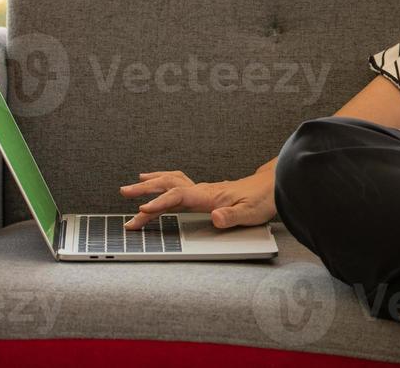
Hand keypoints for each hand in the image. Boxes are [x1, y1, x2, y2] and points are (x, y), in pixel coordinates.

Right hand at [119, 169, 275, 229]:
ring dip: (151, 183)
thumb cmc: (264, 199)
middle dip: (146, 189)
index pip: (178, 196)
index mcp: (209, 195)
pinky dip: (163, 183)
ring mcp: (204, 189)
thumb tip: (215, 218)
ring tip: (133, 186)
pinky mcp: (205, 192)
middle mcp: (203, 190)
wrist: (275, 185)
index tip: (142, 211)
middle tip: (124, 192)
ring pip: (172, 181)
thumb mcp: (251, 213)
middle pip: (169, 184)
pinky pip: (178, 184)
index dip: (159, 203)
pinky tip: (158, 185)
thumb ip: (232, 217)